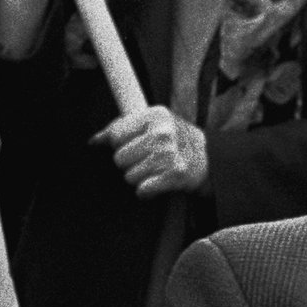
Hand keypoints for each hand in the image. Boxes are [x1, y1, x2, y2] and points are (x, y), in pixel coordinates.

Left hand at [93, 106, 209, 199]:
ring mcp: (168, 154)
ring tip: (156, 169)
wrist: (211, 157)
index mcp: (156, 116)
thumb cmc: (178, 140)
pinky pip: (142, 190)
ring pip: (129, 176)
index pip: (116, 134)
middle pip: (120, 158)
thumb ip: (124, 128)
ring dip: (140, 177)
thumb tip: (95, 140)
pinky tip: (158, 181)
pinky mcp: (174, 175)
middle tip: (147, 158)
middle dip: (130, 162)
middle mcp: (162, 133)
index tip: (129, 146)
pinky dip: (148, 190)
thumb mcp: (155, 124)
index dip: (119, 144)